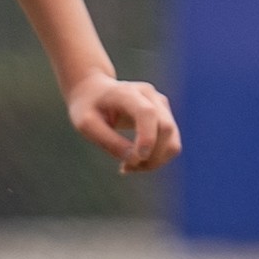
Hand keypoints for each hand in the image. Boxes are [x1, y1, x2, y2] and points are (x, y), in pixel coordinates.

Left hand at [65, 72, 180, 174]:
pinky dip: (157, 159)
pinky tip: (136, 160)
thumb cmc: (87, 107)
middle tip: (125, 167)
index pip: (147, 113)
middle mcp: (150, 96)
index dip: (147, 138)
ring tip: (130, 166)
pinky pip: (171, 144)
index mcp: (127, 92)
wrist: (95, 91)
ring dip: (155, 161)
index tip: (136, 159)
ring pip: (172, 140)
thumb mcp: (86, 124)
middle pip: (166, 129)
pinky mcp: (166, 116)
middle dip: (151, 156)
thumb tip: (134, 160)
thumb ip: (108, 141)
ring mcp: (161, 105)